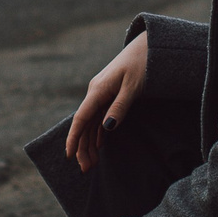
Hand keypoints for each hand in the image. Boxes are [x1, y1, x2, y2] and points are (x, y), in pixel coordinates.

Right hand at [66, 30, 148, 173]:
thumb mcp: (133, 87)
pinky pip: (99, 117)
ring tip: (91, 163)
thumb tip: (106, 127)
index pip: (81, 117)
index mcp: (98, 90)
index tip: (69, 155)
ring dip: (90, 143)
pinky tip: (99, 146)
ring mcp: (101, 94)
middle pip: (84, 124)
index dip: (74, 137)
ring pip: (91, 122)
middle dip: (82, 147)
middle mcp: (95, 92)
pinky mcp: (108, 95)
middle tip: (86, 169)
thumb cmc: (142, 64)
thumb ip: (120, 107)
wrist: (148, 47)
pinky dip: (98, 132)